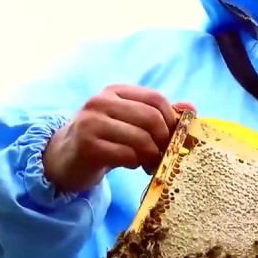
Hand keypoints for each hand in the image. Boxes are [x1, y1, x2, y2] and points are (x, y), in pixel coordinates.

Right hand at [43, 85, 193, 193]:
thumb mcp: (131, 122)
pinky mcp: (87, 146)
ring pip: (141, 138)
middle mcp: (100, 102)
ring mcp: (91, 123)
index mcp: (115, 91)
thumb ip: (159, 114)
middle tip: (165, 155)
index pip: (156, 99)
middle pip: (151, 118)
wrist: (65, 158)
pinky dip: (138, 164)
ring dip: (153, 156)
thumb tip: (192, 108)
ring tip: (151, 164)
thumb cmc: (105, 139)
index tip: (174, 137)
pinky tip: (134, 166)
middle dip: (164, 140)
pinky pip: (127, 155)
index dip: (172, 120)